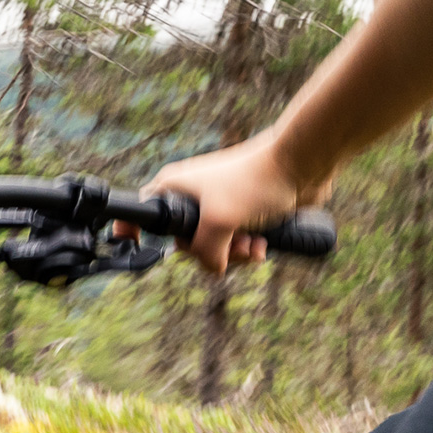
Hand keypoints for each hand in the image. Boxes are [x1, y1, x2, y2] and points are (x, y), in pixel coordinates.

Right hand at [130, 131, 329, 274]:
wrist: (299, 165)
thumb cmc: (254, 182)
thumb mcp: (219, 223)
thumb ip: (206, 253)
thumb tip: (214, 267)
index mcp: (172, 189)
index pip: (140, 216)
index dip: (133, 233)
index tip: (134, 247)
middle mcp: (190, 196)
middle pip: (185, 243)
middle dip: (210, 253)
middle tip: (232, 246)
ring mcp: (216, 205)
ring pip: (213, 246)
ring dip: (234, 253)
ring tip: (253, 246)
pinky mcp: (240, 212)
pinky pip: (234, 242)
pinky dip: (247, 248)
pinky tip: (262, 244)